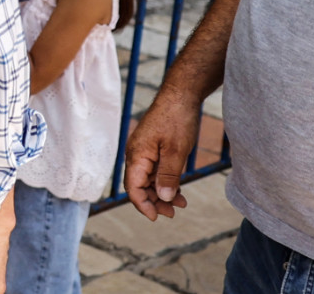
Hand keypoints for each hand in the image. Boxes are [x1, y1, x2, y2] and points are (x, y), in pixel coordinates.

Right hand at [125, 86, 202, 219]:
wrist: (181, 95)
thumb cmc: (176, 119)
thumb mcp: (176, 150)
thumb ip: (168, 175)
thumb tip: (161, 198)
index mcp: (136, 155)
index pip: (132, 187)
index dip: (142, 204)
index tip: (156, 218)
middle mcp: (136, 154)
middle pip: (139, 186)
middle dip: (154, 202)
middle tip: (173, 213)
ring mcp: (145, 151)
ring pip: (149, 179)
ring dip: (162, 194)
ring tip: (180, 204)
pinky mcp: (154, 148)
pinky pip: (156, 170)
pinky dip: (166, 182)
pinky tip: (179, 190)